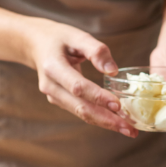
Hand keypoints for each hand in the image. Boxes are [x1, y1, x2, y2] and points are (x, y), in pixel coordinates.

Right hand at [28, 19, 135, 136]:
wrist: (35, 44)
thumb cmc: (59, 38)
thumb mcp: (77, 35)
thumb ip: (96, 50)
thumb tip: (113, 71)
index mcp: (53, 67)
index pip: (78, 87)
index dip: (98, 97)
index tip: (118, 105)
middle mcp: (51, 86)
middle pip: (81, 108)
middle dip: (107, 120)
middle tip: (130, 129)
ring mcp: (55, 96)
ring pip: (82, 114)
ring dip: (106, 124)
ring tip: (129, 130)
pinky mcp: (61, 101)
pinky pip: (82, 112)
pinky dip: (100, 118)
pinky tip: (118, 123)